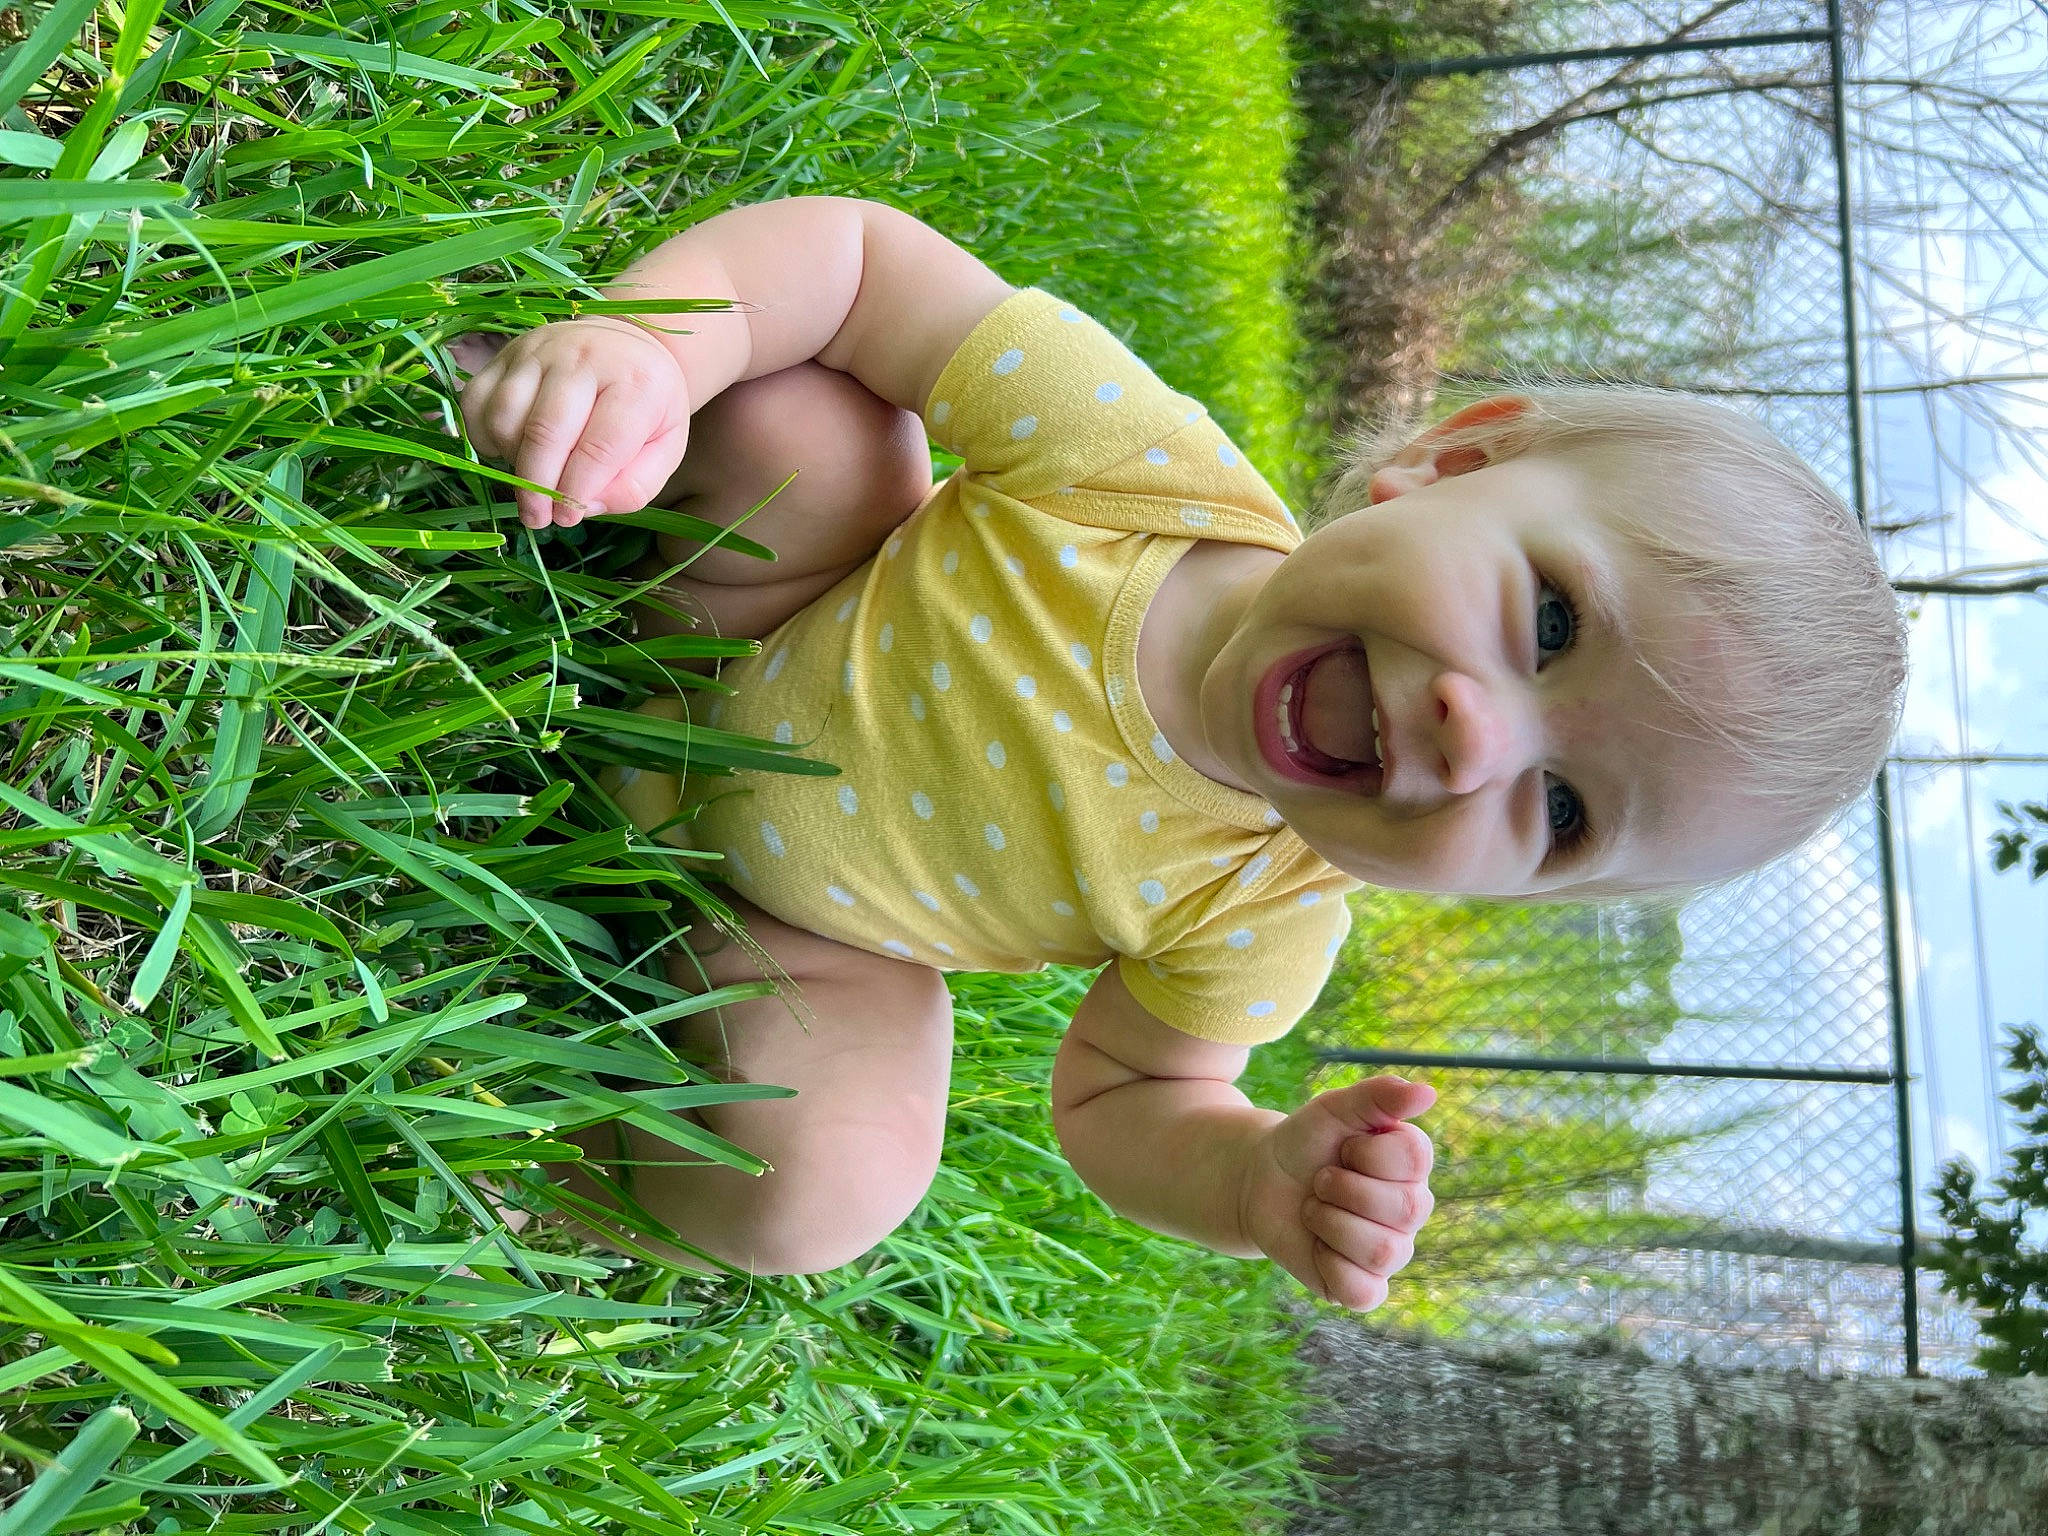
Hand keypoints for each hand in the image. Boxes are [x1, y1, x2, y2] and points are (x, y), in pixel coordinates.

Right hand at [450, 318, 689, 529]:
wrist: (624, 347)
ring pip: (504, 417)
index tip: (568, 517)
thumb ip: (633, 486)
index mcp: (636, 383)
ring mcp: (539, 350)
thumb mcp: (665, 449)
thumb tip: (585, 507)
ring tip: (531, 478)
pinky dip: (484, 436)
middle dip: (536, 485)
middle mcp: (584, 357)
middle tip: (537, 517)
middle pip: (545, 431)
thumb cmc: (646, 407)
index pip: (599, 447)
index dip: (577, 490)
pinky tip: (510, 450)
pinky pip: (476, 402)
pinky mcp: (506, 353)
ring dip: (511, 460)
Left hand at [1239, 1075, 1436, 1311]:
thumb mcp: (1334, 1109)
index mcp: (1412, 1166)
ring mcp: (1390, 1251)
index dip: (1366, 1153)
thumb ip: (1379, 1096)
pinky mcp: (1363, 1287)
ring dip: (1331, 1223)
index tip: (1342, 1147)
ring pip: (1383, 1252)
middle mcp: (1411, 1210)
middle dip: (1343, 1188)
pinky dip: (1331, 1267)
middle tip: (1319, 1180)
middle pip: (1405, 1210)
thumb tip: (1427, 1092)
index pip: (1415, 1161)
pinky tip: (1317, 1246)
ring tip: (1314, 1209)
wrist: (1260, 1180)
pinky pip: (1364, 1293)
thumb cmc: (1306, 1142)